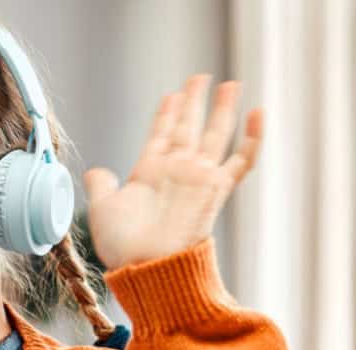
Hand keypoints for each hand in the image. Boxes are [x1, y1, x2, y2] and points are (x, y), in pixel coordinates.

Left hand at [84, 74, 263, 270]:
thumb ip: (101, 186)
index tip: (171, 95)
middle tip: (199, 77)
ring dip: (222, 109)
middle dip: (194, 102)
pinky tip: (259, 115)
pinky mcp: (216, 189)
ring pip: (215, 135)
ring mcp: (198, 178)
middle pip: (189, 127)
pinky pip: (241, 160)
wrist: (146, 266)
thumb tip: (96, 172)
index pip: (161, 135)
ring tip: (230, 84)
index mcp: (148, 172)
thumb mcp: (102, 208)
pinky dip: (253, 139)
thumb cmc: (122, 245)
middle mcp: (176, 172)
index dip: (166, 115)